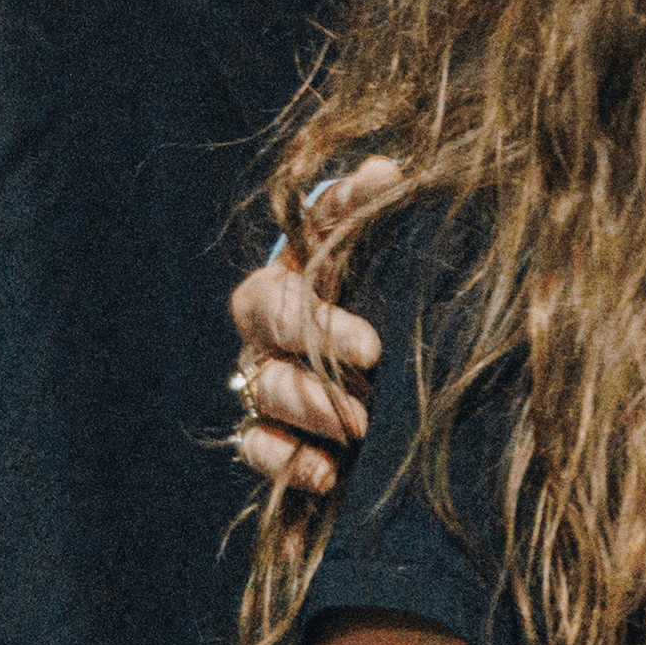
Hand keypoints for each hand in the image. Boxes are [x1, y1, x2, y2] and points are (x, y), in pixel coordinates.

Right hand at [226, 156, 400, 491]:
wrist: (374, 301)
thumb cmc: (373, 257)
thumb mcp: (373, 227)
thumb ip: (371, 201)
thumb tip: (387, 169)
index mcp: (281, 280)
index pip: (278, 300)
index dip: (318, 327)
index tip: (375, 350)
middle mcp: (262, 332)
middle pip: (270, 355)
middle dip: (319, 372)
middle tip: (373, 389)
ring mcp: (262, 378)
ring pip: (264, 397)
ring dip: (312, 414)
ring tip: (361, 429)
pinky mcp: (270, 427)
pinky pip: (257, 448)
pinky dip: (287, 463)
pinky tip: (326, 475)